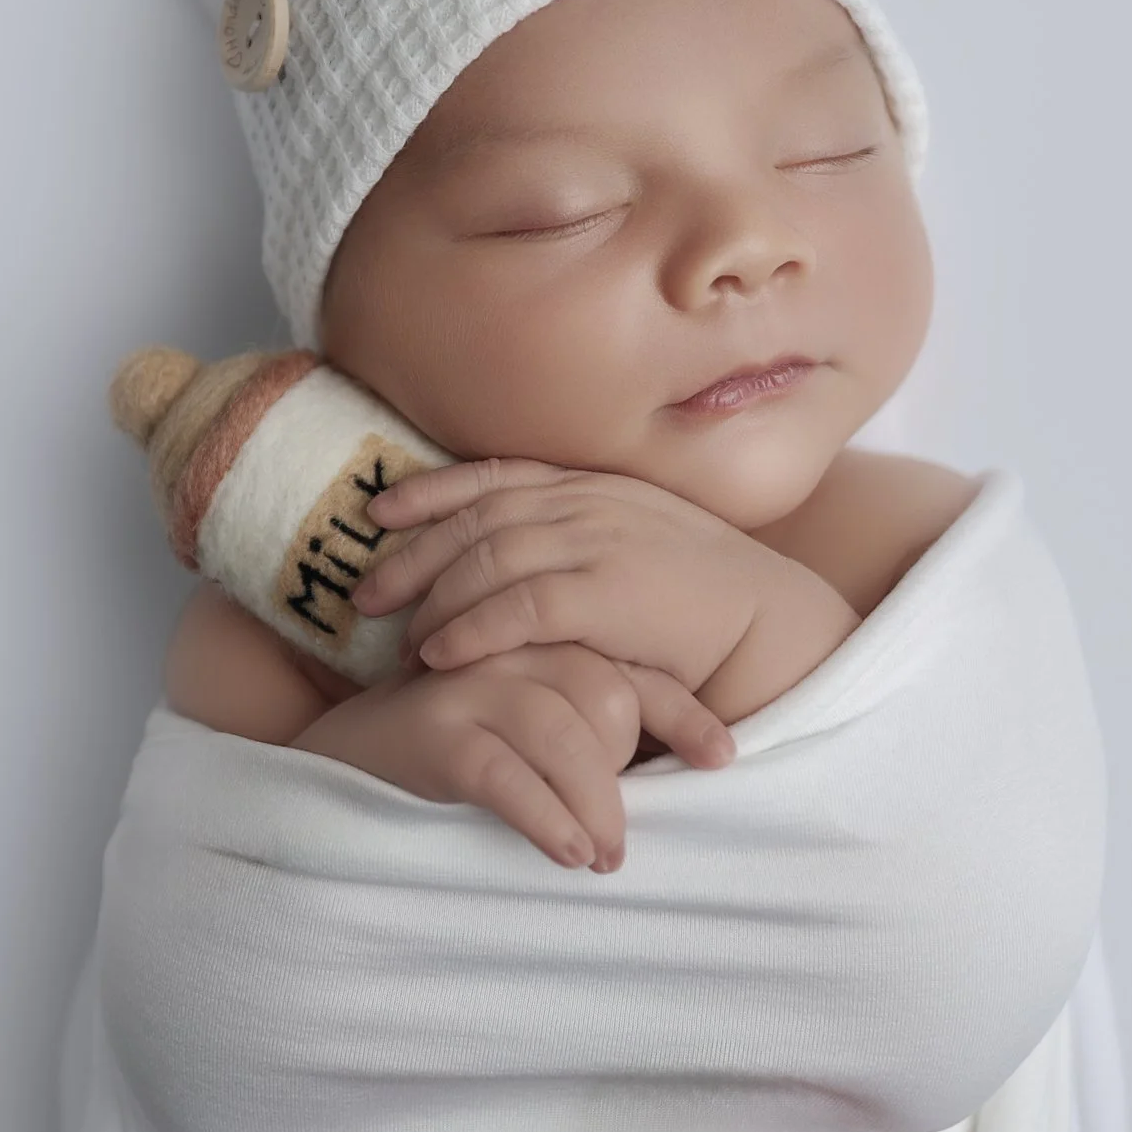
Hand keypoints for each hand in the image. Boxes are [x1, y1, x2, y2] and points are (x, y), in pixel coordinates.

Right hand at [294, 639, 731, 870]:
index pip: (632, 669)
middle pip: (606, 694)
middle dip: (624, 771)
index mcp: (542, 638)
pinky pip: (506, 774)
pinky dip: (546, 817)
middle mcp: (510, 647)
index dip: (684, 714)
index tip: (724, 758)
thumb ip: (587, 724)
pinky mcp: (433, 732)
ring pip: (563, 734)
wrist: (342, 757)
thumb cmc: (455, 744)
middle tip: (618, 837)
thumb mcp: (528, 725)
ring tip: (604, 859)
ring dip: (596, 806)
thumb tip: (677, 768)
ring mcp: (468, 684)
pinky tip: (567, 855)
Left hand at [347, 458, 776, 720]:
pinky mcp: (608, 595)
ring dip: (434, 602)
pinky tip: (442, 655)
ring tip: (405, 645)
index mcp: (590, 485)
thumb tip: (511, 555)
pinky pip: (519, 607)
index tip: (377, 511)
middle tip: (366, 597)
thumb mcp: (632, 540)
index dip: (427, 491)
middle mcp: (586, 504)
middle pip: (475, 519)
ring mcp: (597, 544)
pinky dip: (471, 629)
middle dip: (412, 555)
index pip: (492, 476)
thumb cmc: (698, 592)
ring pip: (488, 560)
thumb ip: (576, 537)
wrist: (765, 618)